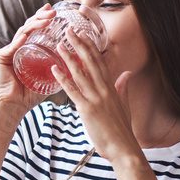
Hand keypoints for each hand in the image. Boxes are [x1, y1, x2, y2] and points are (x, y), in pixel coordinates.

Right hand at [0, 5, 54, 112]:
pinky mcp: (0, 58)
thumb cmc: (30, 94)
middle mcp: (17, 47)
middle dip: (41, 17)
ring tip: (46, 20)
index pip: (35, 29)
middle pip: (29, 26)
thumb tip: (79, 59)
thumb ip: (59, 68)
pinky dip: (18, 41)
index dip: (43, 18)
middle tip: (53, 12)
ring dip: (34, 25)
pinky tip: (26, 36)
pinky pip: (11, 47)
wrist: (14, 106)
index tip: (54, 10)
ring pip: (21, 32)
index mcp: (27, 49)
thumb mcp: (49, 77)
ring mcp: (8, 51)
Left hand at [53, 28, 137, 161]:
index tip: (84, 34)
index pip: (100, 62)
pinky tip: (54, 69)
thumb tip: (126, 74)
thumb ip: (123, 88)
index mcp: (112, 88)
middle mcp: (104, 90)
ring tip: (59, 44)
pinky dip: (63, 79)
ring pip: (80, 73)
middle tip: (69, 30)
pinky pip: (73, 91)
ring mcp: (96, 99)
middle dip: (80, 45)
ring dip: (69, 57)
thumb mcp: (124, 105)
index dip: (92, 47)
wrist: (124, 149)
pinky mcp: (87, 110)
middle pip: (91, 62)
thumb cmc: (122, 130)